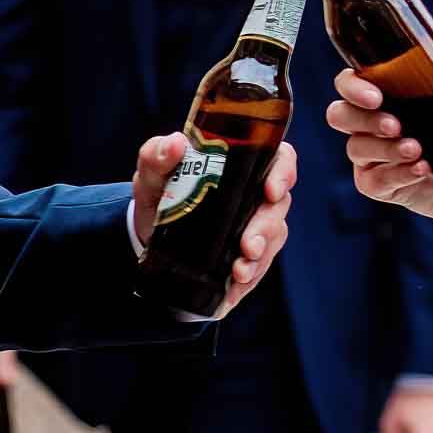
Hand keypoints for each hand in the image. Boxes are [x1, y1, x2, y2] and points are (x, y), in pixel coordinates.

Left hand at [131, 134, 296, 315]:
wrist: (149, 233)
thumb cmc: (159, 191)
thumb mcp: (152, 172)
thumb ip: (157, 154)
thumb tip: (176, 144)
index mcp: (242, 164)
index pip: (279, 159)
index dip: (283, 173)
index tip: (271, 192)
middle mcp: (255, 193)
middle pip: (278, 205)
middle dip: (266, 228)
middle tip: (248, 247)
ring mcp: (255, 224)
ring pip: (273, 237)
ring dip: (260, 258)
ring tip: (239, 272)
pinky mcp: (248, 254)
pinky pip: (260, 266)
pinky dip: (248, 279)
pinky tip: (233, 289)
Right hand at [327, 50, 432, 218]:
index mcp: (381, 92)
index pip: (348, 82)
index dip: (353, 87)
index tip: (376, 96)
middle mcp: (366, 121)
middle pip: (338, 114)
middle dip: (364, 119)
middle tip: (395, 125)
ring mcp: (367, 154)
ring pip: (356, 148)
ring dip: (386, 149)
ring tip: (416, 149)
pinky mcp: (374, 183)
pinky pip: (374, 180)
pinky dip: (398, 174)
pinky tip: (421, 168)